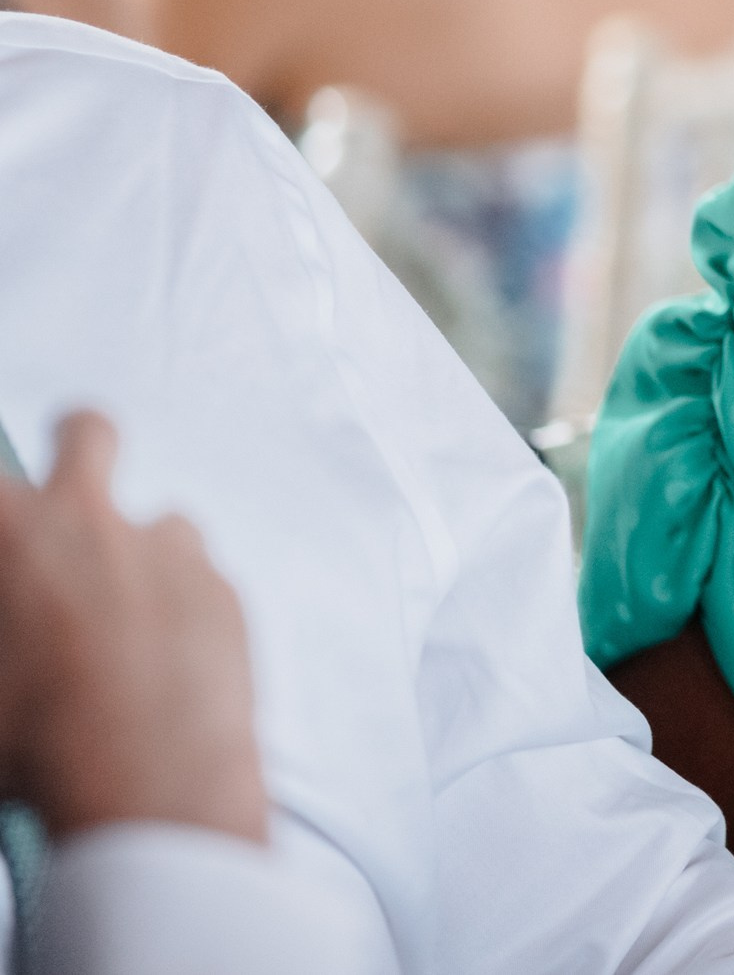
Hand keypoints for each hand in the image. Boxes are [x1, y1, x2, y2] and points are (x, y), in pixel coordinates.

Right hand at [0, 411, 265, 841]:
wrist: (146, 787)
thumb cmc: (34, 744)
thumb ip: (6, 619)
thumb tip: (17, 615)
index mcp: (13, 531)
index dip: (5, 523)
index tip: (13, 553)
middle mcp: (90, 520)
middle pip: (87, 432)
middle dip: (77, 443)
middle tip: (67, 495)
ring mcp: (168, 549)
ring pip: (162, 520)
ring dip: (142, 554)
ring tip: (127, 624)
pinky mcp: (225, 590)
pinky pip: (203, 582)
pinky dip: (185, 608)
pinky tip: (169, 665)